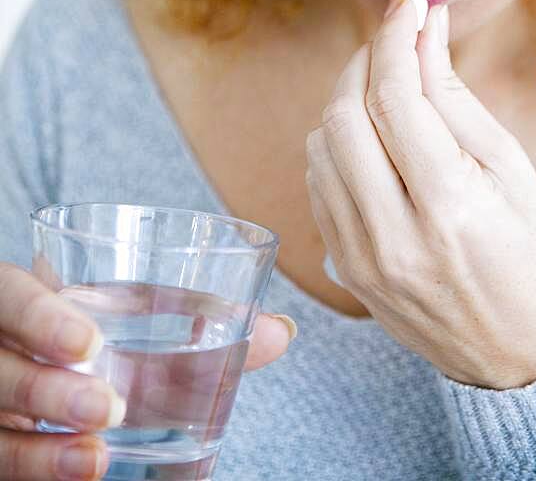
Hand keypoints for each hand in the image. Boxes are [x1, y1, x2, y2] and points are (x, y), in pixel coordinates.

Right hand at [0, 263, 294, 478]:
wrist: (48, 359)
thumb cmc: (99, 330)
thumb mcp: (132, 317)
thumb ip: (198, 320)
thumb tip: (283, 332)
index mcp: (17, 298)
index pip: (10, 296)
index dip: (40, 318)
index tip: (90, 342)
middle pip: (0, 372)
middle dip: (50, 392)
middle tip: (110, 407)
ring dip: (44, 452)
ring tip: (97, 458)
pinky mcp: (0, 448)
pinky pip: (5, 468)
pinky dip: (41, 475)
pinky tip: (82, 474)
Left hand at [305, 0, 535, 389]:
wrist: (522, 357)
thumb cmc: (534, 257)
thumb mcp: (511, 169)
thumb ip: (454, 96)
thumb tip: (423, 30)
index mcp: (448, 209)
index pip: (395, 97)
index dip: (395, 37)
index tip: (407, 3)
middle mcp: (392, 237)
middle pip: (343, 116)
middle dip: (363, 61)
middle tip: (392, 39)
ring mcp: (359, 259)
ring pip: (320, 146)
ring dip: (346, 99)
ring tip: (384, 86)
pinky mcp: (344, 268)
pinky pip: (318, 183)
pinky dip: (335, 143)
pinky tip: (369, 134)